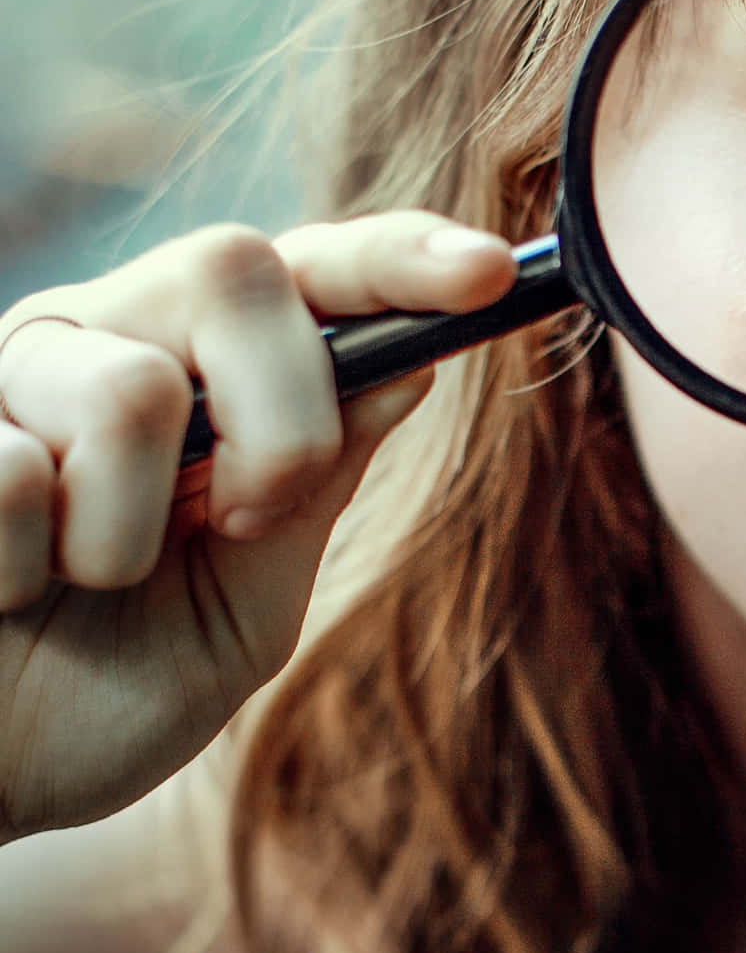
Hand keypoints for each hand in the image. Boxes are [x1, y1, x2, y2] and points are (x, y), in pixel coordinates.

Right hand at [0, 212, 516, 843]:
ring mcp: (6, 367)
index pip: (315, 274)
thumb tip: (411, 370)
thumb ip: (316, 485)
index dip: (403, 259)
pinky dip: (19, 570)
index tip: (489, 271)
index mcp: (205, 373)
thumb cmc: (96, 694)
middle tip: (237, 520)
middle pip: (236, 266)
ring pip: (132, 388)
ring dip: (124, 537)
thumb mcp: (244, 602)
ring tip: (69, 584)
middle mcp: (106, 335)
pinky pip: (13, 473)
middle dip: (283, 419)